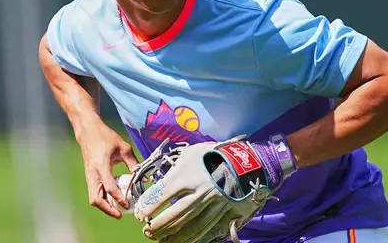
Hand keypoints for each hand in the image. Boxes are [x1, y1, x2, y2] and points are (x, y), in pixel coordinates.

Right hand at [78, 123, 139, 218]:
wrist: (88, 131)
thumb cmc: (105, 137)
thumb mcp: (123, 147)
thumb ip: (133, 163)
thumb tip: (143, 178)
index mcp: (101, 166)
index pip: (110, 187)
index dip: (119, 198)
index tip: (128, 205)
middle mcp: (93, 173)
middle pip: (96, 199)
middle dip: (108, 209)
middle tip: (120, 214)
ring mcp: (89, 176)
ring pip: (93, 198)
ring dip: (104, 206)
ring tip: (116, 211)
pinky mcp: (89, 176)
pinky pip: (93, 192)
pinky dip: (102, 199)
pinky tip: (111, 200)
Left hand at [133, 134, 296, 242]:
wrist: (248, 162)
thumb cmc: (215, 155)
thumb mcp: (191, 154)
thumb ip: (175, 168)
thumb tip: (158, 181)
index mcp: (188, 175)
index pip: (161, 194)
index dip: (148, 206)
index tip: (139, 214)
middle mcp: (199, 193)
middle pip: (174, 215)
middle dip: (157, 225)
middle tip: (146, 230)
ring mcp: (214, 206)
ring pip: (189, 227)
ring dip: (172, 235)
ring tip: (160, 239)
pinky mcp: (225, 214)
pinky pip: (207, 231)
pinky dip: (192, 238)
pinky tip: (181, 241)